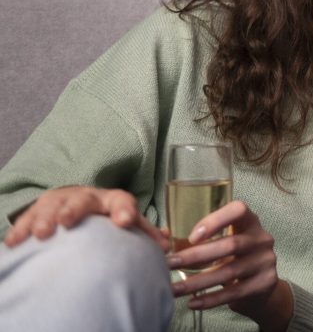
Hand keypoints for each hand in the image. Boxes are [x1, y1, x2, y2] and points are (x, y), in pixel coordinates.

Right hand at [4, 186, 167, 249]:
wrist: (77, 202)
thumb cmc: (106, 216)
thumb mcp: (125, 219)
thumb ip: (144, 232)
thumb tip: (167, 244)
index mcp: (111, 200)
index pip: (121, 201)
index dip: (124, 210)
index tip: (124, 221)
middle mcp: (85, 197)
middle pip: (81, 201)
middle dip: (73, 210)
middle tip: (66, 222)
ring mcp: (60, 202)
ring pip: (52, 207)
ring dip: (46, 220)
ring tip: (42, 234)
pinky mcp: (39, 210)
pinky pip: (28, 218)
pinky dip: (21, 229)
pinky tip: (15, 242)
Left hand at [168, 200, 293, 330]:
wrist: (262, 287)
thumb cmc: (234, 259)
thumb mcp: (225, 242)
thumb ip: (202, 239)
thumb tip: (162, 240)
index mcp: (250, 222)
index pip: (239, 210)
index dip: (216, 220)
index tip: (192, 236)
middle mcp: (261, 239)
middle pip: (230, 245)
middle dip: (195, 256)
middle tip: (169, 264)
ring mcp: (266, 261)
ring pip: (229, 272)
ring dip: (197, 282)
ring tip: (174, 289)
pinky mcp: (265, 283)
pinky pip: (234, 292)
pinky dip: (210, 299)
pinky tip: (193, 303)